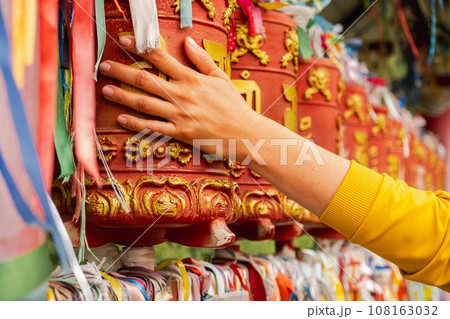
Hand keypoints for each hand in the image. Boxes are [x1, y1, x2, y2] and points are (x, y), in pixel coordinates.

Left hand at [99, 35, 261, 160]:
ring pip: (145, 103)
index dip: (140, 47)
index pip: (161, 58)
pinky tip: (121, 118)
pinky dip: (136, 123)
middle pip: (146, 80)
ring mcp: (179, 115)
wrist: (244, 133)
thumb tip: (188, 41)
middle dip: (122, 71)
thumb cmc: (233, 105)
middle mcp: (182, 95)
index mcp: (192, 78)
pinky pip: (153, 127)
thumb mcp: (221, 78)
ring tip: (105, 90)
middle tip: (103, 66)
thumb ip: (202, 59)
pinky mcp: (179, 133)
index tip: (125, 40)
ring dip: (123, 96)